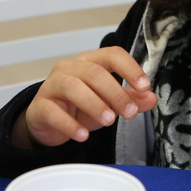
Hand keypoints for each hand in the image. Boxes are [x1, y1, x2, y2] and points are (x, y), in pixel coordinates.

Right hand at [13, 47, 156, 148]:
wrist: (47, 121)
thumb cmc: (79, 106)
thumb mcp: (108, 102)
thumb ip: (130, 98)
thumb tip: (151, 98)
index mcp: (90, 62)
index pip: (112, 55)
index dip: (129, 68)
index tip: (144, 86)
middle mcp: (70, 68)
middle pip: (94, 72)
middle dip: (115, 93)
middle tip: (130, 112)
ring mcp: (52, 85)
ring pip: (72, 86)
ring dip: (94, 104)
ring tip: (109, 121)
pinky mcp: (40, 106)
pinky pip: (52, 112)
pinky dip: (69, 124)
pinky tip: (83, 135)